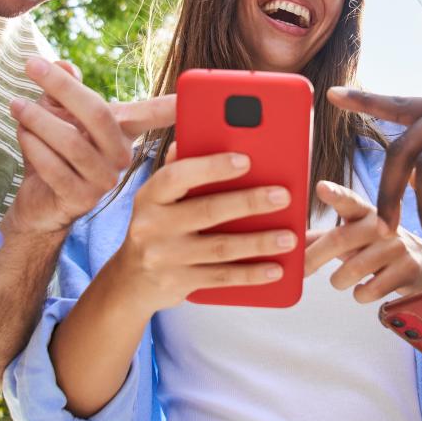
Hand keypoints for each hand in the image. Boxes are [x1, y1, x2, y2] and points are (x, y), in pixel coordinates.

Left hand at [7, 57, 176, 235]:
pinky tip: (22, 134)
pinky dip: (34, 146)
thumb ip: (64, 87)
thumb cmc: (52, 150)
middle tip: (32, 65)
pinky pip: (55, 168)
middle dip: (62, 87)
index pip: (156, 114)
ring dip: (38, 119)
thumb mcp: (58, 112)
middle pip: (99, 114)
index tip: (199, 89)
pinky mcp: (81, 200)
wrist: (37, 201)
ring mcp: (104, 181)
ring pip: (72, 142)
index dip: (175, 104)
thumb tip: (64, 66)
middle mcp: (121, 156)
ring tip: (16, 105)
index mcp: (124, 131)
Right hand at [111, 144, 294, 311]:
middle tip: (284, 196)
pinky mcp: (178, 283)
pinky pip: (221, 278)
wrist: (131, 280)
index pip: (178, 176)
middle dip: (249, 202)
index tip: (246, 160)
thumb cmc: (157, 224)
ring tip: (290, 236)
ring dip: (258, 242)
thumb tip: (191, 137)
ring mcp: (164, 257)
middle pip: (207, 211)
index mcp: (150, 195)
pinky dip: (251, 274)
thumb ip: (179, 169)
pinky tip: (276, 268)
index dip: (211, 167)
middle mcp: (152, 225)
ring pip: (220, 248)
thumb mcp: (158, 196)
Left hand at [304, 181, 421, 300]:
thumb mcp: (352, 237)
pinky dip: (360, 294)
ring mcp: (397, 246)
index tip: (321, 187)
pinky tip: (363, 290)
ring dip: (339, 280)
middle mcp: (382, 224)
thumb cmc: (376, 248)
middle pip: (340, 240)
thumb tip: (286, 242)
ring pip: (354, 269)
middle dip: (315, 257)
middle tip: (302, 270)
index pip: (348, 200)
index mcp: (364, 212)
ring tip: (339, 281)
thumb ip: (321, 238)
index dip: (335, 194)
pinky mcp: (408, 269)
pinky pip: (371, 289)